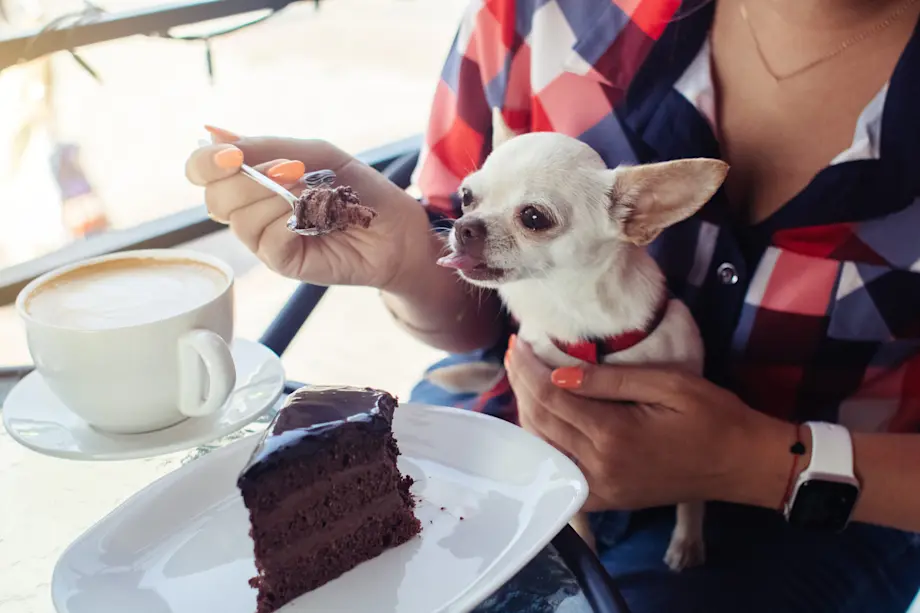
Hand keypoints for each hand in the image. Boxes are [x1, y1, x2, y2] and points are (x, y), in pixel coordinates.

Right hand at [184, 126, 432, 291]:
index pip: (202, 171)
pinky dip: (290, 222)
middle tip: (291, 169)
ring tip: (314, 192)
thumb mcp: (315, 153)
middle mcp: (251, 212)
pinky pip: (268, 241)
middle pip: (216, 199)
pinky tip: (317, 216)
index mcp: (251, 181)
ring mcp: (265, 240)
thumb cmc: (356, 188)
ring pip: (241, 220)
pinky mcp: (284, 263)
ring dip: (277, 197)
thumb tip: (213, 132)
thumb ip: (266, 145)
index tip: (231, 154)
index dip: (205, 162)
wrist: (396, 226)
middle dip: (249, 179)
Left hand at [505, 338, 794, 511]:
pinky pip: (560, 473)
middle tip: (514, 355)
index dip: (527, 370)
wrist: (743, 463)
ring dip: (527, 414)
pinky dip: (544, 445)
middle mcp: (599, 468)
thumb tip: (556, 374)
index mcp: (613, 436)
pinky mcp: (606, 500)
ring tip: (524, 380)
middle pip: (540, 423)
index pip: (551, 398)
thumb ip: (608, 381)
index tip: (516, 344)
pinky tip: (541, 421)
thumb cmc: (713, 416)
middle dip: (522, 386)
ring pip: (543, 449)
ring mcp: (601, 489)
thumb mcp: (667, 384)